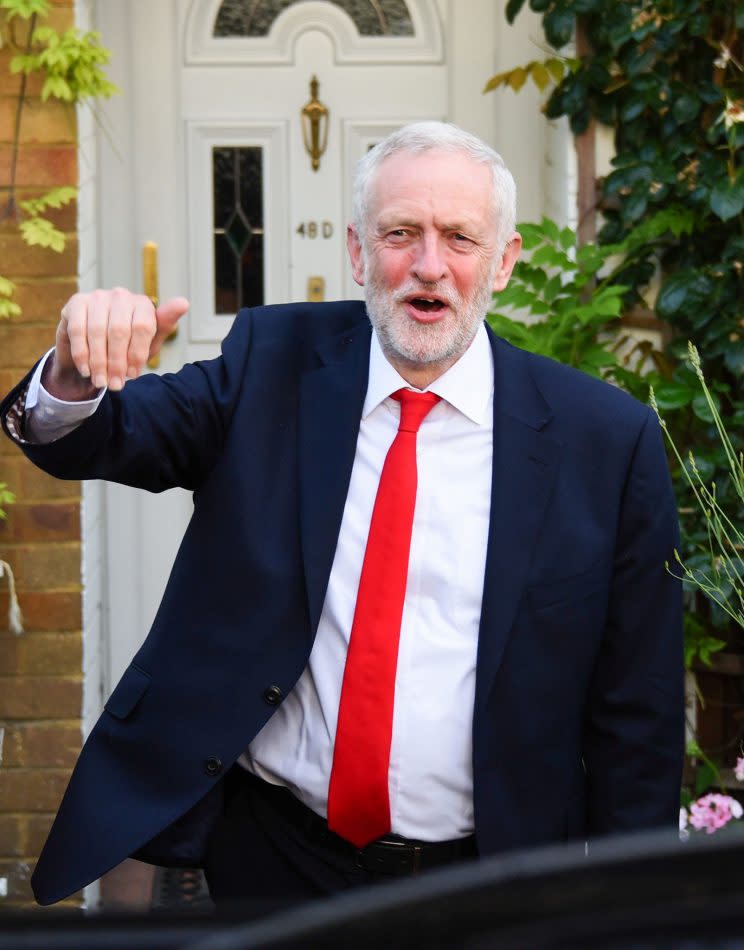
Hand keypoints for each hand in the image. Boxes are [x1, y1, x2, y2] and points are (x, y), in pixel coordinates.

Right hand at [46, 289, 189, 398]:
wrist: (93, 348)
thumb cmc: (127, 346)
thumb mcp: (148, 343)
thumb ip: (164, 326)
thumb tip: (184, 302)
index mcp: (142, 304)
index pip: (143, 327)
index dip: (137, 354)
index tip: (133, 375)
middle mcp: (120, 295)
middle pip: (119, 330)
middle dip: (117, 362)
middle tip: (115, 385)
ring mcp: (97, 296)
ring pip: (97, 331)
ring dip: (98, 362)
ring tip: (101, 382)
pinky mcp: (76, 302)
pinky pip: (78, 330)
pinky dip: (82, 354)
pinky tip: (86, 370)